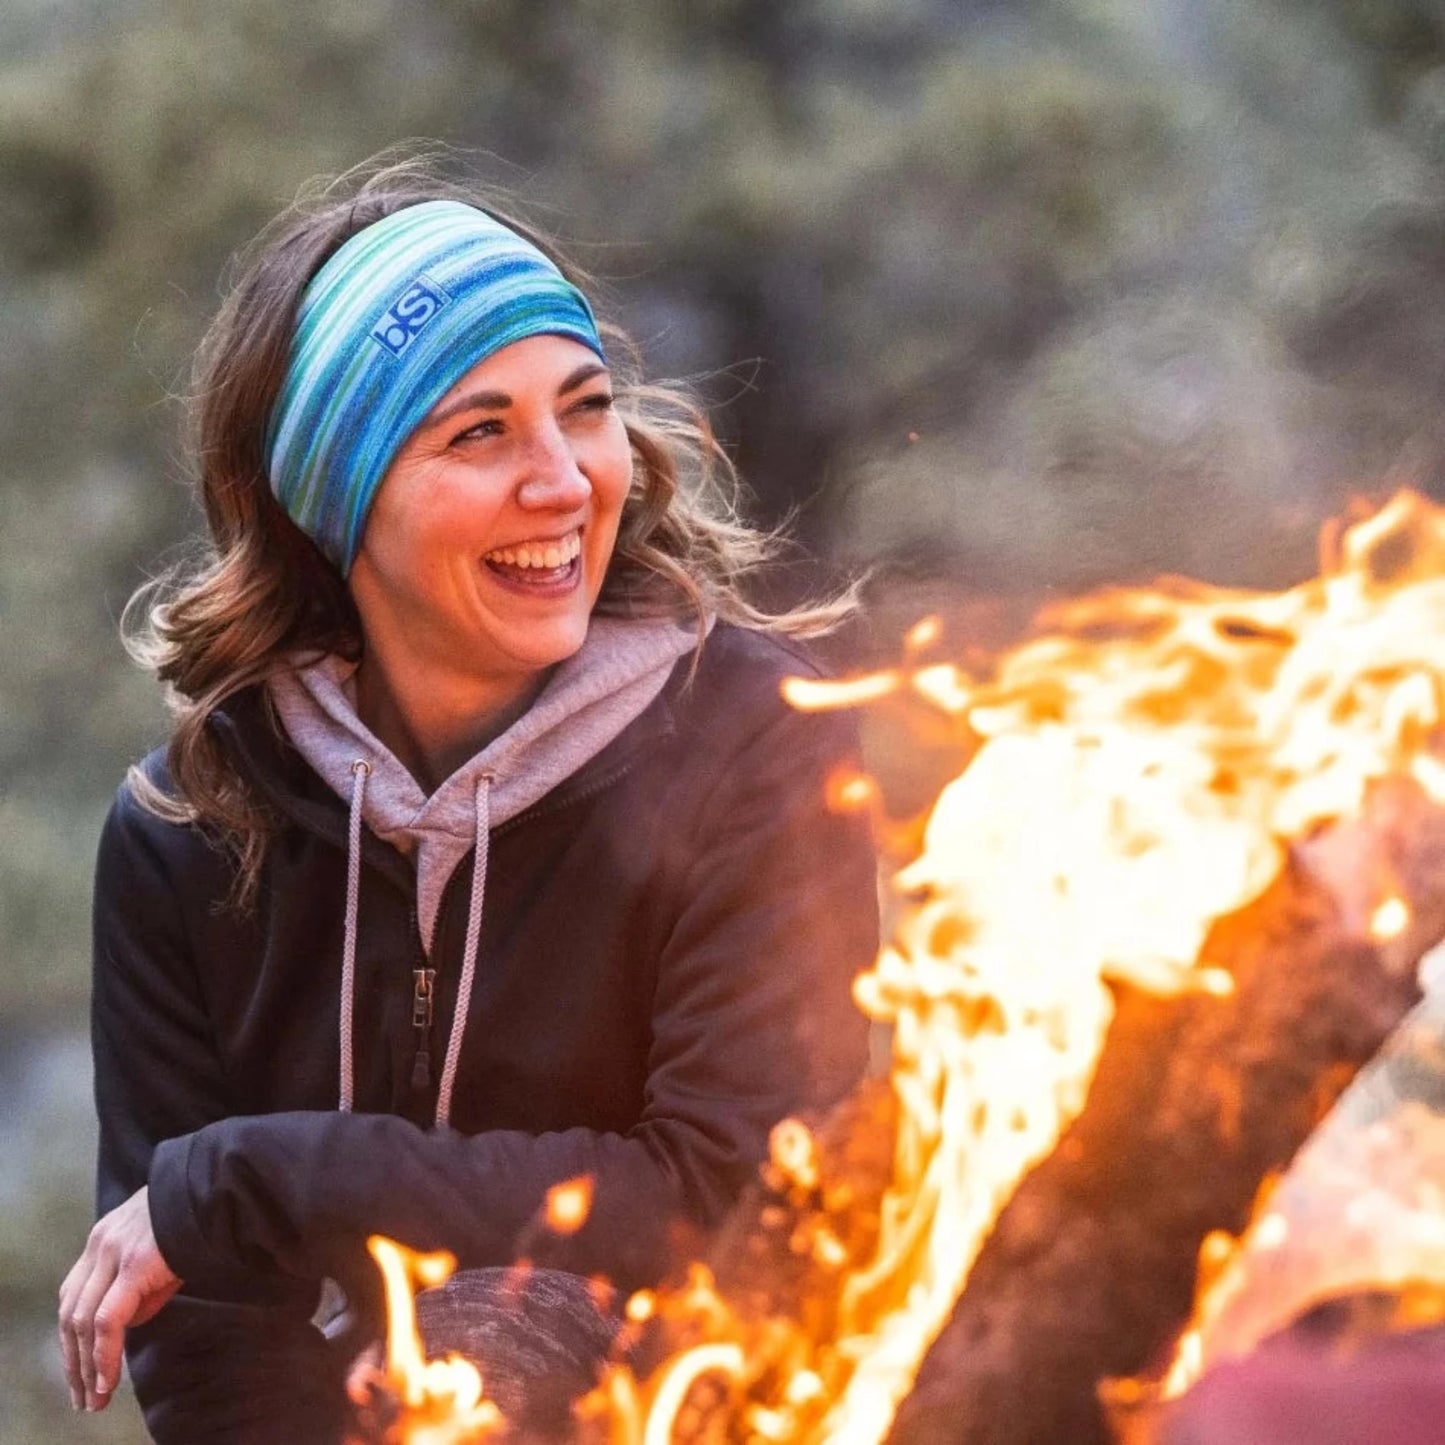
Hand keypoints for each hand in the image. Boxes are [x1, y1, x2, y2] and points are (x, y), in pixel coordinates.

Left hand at [58, 1187, 181, 1411]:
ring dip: (85, 1367)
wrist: (220, 1188)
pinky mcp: (132, 1267)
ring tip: (94, 1399)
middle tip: (82, 1396)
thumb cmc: (199, 1219)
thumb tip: (128, 1323)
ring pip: (81, 1323)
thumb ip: (140, 1286)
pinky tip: (107, 1381)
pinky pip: (106, 1322)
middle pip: (69, 1313)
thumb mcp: (161, 1252)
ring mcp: (113, 1254)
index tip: (78, 1369)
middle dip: (73, 1361)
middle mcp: (100, 1244)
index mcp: (103, 1237)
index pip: (72, 1296)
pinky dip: (103, 1356)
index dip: (71, 1337)